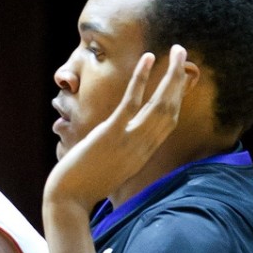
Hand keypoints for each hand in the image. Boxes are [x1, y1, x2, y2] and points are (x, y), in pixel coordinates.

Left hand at [45, 44, 190, 210]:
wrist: (68, 201)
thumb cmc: (85, 185)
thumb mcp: (112, 167)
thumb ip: (123, 152)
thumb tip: (123, 138)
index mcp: (143, 154)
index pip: (169, 122)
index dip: (178, 97)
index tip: (183, 77)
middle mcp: (142, 148)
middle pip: (170, 109)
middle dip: (179, 79)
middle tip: (183, 53)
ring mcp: (129, 141)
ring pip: (159, 104)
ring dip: (170, 75)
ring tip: (177, 51)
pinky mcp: (111, 135)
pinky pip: (131, 103)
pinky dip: (142, 79)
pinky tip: (148, 59)